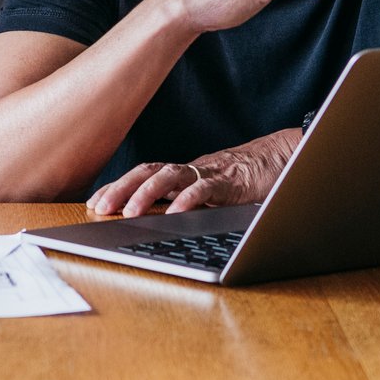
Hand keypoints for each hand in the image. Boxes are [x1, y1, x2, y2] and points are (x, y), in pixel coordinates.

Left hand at [86, 130, 300, 216]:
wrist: (283, 157)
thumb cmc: (248, 178)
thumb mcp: (212, 193)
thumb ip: (190, 202)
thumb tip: (162, 221)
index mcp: (185, 173)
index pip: (144, 175)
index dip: (119, 186)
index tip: (95, 201)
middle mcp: (192, 169)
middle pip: (148, 171)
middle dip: (121, 188)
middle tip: (100, 207)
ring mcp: (210, 172)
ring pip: (170, 176)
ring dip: (145, 193)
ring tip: (129, 212)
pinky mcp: (230, 181)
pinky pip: (205, 188)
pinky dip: (188, 200)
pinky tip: (176, 214)